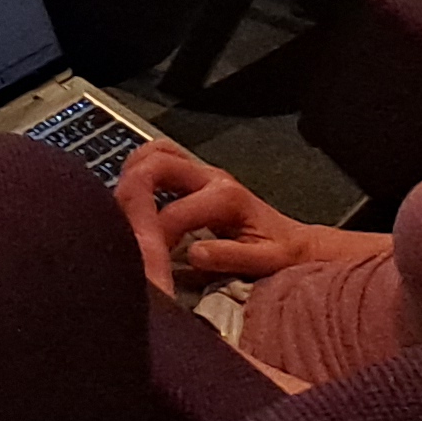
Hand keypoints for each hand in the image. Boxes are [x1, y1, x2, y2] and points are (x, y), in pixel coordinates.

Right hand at [113, 142, 315, 289]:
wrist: (298, 244)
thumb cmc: (284, 254)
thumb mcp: (268, 261)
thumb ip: (231, 256)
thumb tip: (190, 255)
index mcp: (226, 197)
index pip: (172, 213)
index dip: (153, 241)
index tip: (146, 267)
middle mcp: (210, 176)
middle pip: (155, 164)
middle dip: (132, 195)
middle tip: (123, 228)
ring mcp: (200, 173)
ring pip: (153, 153)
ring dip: (132, 176)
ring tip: (123, 211)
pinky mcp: (193, 176)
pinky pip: (157, 158)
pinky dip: (139, 171)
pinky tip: (133, 199)